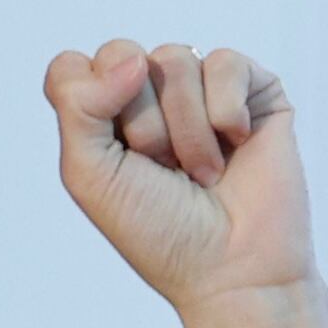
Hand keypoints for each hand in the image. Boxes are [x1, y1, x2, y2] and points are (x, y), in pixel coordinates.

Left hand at [45, 41, 313, 327]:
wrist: (233, 272)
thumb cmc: (161, 234)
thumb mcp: (90, 175)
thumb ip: (76, 103)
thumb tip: (134, 60)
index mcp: (106, 118)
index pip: (74, 68)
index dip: (90, 105)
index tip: (119, 158)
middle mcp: (153, 97)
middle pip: (122, 55)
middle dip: (142, 124)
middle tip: (166, 172)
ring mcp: (204, 92)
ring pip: (175, 59)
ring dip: (188, 131)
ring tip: (205, 174)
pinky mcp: (254, 93)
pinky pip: (226, 63)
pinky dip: (227, 112)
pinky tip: (237, 146)